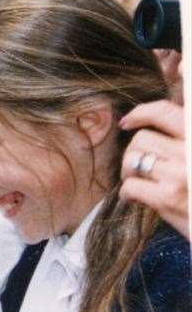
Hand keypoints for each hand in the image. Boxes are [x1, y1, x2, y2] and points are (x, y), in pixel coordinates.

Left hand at [120, 100, 187, 238]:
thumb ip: (183, 146)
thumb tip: (152, 135)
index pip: (167, 111)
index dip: (142, 112)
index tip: (128, 121)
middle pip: (142, 138)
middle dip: (133, 153)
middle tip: (136, 169)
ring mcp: (181, 172)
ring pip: (133, 158)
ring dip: (128, 172)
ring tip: (138, 183)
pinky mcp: (169, 197)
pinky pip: (131, 186)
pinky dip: (127, 193)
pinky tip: (135, 199)